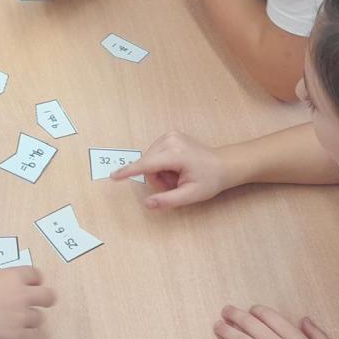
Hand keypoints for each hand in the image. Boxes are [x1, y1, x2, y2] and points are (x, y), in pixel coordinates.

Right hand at [0, 267, 55, 338]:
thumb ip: (2, 284)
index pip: (36, 275)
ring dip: (28, 321)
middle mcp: (22, 295)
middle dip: (44, 300)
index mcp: (13, 276)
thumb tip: (5, 292)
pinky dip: (20, 338)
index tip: (30, 286)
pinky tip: (8, 336)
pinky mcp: (17, 336)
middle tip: (35, 305)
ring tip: (12, 323)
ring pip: (38, 319)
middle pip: (48, 297)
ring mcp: (21, 316)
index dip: (34, 282)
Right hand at [111, 130, 230, 208]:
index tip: (113, 177)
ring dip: (159, 172)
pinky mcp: (169, 135)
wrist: (224, 164)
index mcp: (176, 154)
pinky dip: (161, 165)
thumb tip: (146, 203)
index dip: (129, 171)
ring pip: (149, 160)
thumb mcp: (191, 195)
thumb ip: (167, 200)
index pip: (146, 164)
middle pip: (147, 164)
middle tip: (175, 185)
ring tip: (177, 176)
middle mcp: (170, 140)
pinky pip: (154, 154)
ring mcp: (169, 135)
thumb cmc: (209, 181)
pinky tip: (176, 168)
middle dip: (157, 178)